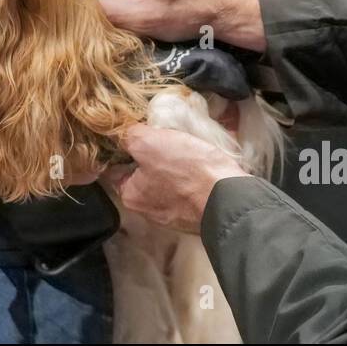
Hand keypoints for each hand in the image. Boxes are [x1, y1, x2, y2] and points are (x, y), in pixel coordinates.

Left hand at [105, 124, 247, 233]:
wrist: (230, 197)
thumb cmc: (185, 170)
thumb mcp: (148, 143)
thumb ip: (128, 137)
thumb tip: (125, 134)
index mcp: (131, 196)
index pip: (116, 168)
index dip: (123, 147)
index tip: (135, 132)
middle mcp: (149, 210)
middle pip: (143, 173)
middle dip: (152, 154)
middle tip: (163, 134)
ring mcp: (175, 213)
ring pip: (168, 179)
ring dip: (175, 162)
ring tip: (185, 143)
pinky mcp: (197, 211)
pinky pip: (189, 185)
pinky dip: (193, 172)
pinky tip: (200, 158)